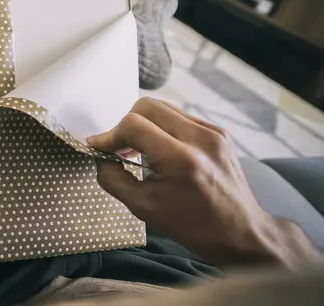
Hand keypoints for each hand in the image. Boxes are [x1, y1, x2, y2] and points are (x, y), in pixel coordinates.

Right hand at [89, 97, 319, 268]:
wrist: (242, 233)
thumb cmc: (193, 226)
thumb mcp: (144, 207)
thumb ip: (113, 179)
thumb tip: (100, 158)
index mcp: (180, 158)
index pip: (133, 125)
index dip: (109, 135)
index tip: (98, 148)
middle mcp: (199, 137)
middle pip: (147, 106)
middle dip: (125, 124)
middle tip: (118, 148)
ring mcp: (213, 132)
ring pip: (164, 109)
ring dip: (144, 124)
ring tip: (138, 149)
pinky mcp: (220, 134)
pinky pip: (181, 118)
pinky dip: (163, 129)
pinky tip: (161, 151)